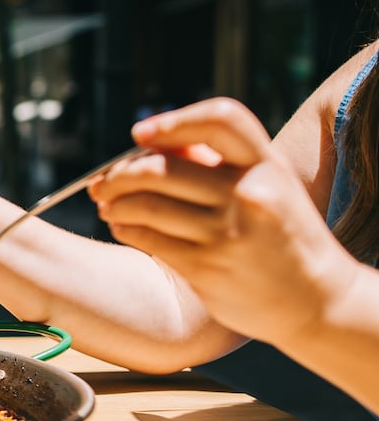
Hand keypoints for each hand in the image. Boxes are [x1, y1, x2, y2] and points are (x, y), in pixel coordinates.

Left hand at [88, 98, 354, 342]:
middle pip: (161, 167)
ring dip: (114, 203)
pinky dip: (124, 228)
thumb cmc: (277, 234)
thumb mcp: (265, 186)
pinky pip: (147, 238)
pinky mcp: (207, 268)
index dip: (174, 120)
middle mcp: (249, 195)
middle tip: (104, 181)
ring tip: (108, 205)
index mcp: (267, 165)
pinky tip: (122, 226)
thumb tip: (148, 142)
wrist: (315, 300)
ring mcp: (227, 234)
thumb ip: (217, 163)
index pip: (221, 120)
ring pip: (145, 205)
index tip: (140, 133)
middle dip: (119, 173)